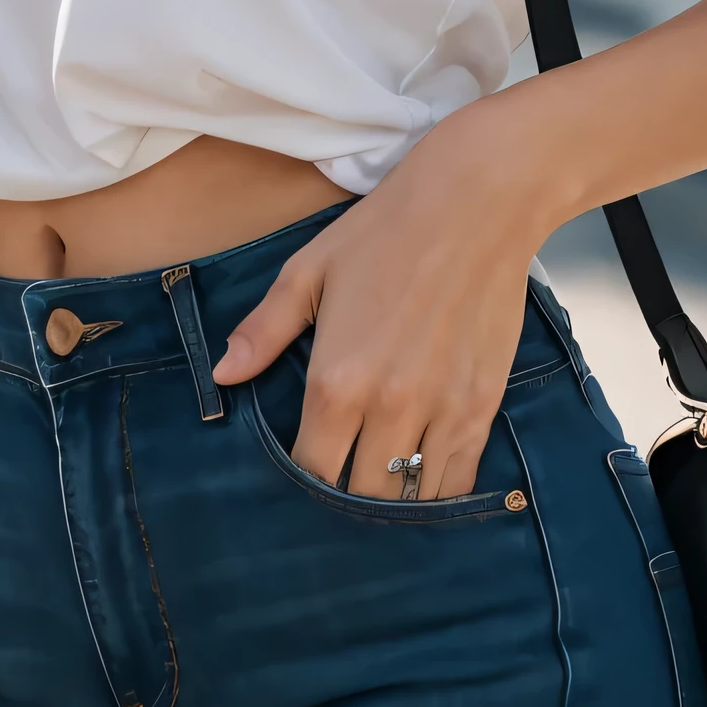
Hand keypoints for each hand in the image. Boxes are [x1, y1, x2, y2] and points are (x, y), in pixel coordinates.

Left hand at [214, 101, 546, 496]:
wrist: (478, 204)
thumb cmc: (386, 232)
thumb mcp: (310, 270)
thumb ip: (265, 330)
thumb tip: (224, 375)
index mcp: (337, 379)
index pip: (309, 470)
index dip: (298, 485)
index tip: (294, 481)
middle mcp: (389, 405)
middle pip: (359, 496)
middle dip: (341, 502)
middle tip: (333, 492)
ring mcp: (442, 410)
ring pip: (409, 496)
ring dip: (389, 502)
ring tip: (374, 491)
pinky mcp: (482, 405)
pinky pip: (458, 477)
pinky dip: (437, 493)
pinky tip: (420, 486)